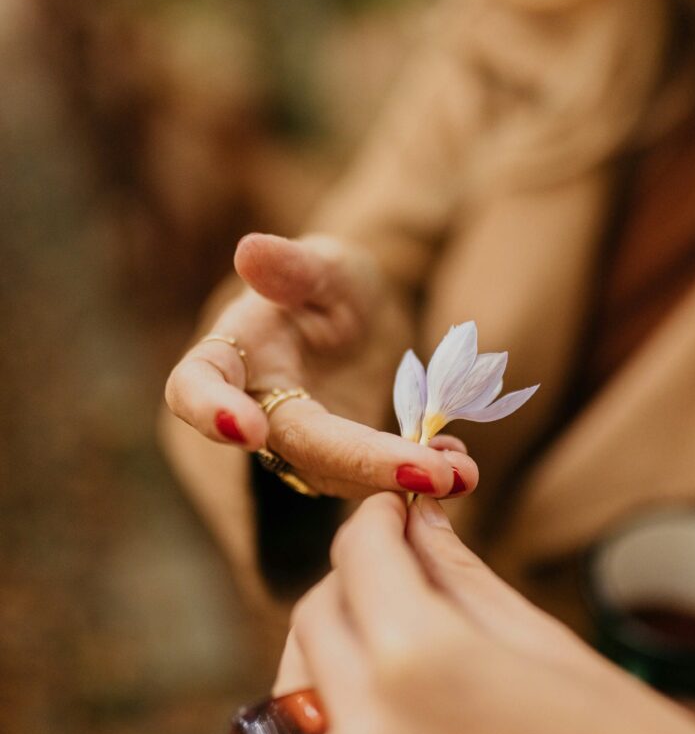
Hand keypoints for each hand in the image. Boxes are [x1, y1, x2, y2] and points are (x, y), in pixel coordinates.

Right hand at [164, 233, 477, 498]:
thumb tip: (250, 251)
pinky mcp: (338, 469)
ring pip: (337, 477)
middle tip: (432, 474)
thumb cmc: (330, 284)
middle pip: (295, 446)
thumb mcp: (324, 263)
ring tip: (461, 472)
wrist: (365, 322)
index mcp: (230, 355)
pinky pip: (369, 483)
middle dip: (363, 462)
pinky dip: (416, 476)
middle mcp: (253, 411)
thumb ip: (294, 267)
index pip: (193, 387)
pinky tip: (459, 467)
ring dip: (399, 479)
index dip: (212, 411)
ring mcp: (297, 447)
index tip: (249, 430)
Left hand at [285, 494, 694, 733]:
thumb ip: (466, 581)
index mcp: (420, 666)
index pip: (359, 557)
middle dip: (352, 574)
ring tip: (397, 627)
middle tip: (403, 561)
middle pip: (316, 617)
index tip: (397, 508)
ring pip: (302, 689)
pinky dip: (343, 711)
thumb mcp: (554, 649)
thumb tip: (422, 527)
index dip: (376, 518)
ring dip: (337, 642)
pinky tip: (399, 702)